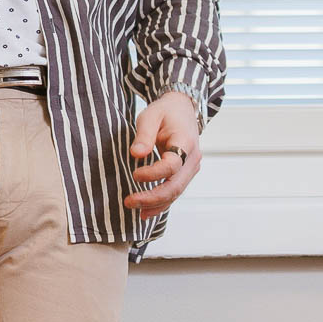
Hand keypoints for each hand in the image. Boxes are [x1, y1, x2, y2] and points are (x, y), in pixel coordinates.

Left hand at [124, 90, 201, 219]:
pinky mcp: (185, 174)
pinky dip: (161, 203)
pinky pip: (174, 191)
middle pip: (175, 186)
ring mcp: (191, 168)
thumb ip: (143, 135)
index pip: (172, 165)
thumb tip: (136, 154)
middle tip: (129, 202)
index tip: (135, 175)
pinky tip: (146, 211)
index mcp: (186, 142)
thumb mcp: (150, 116)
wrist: (182, 109)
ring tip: (135, 210)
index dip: (153, 174)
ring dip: (156, 204)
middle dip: (152, 198)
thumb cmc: (165, 112)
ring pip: (176, 193)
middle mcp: (193, 159)